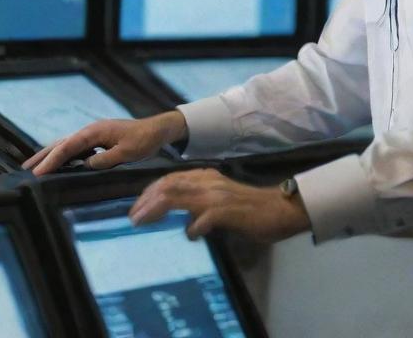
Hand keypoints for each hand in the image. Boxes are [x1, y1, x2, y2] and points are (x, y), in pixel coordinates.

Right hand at [23, 110, 187, 175]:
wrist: (157, 129)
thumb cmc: (144, 140)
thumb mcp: (126, 153)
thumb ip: (104, 160)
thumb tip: (84, 166)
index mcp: (95, 131)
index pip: (68, 147)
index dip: (51, 160)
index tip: (37, 172)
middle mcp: (91, 130)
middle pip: (62, 143)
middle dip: (43, 156)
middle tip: (25, 169)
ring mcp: (94, 134)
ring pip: (67, 145)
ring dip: (51, 155)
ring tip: (35, 167)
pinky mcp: (98, 140)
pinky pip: (76, 148)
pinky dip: (64, 156)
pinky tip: (58, 165)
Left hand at [129, 168, 309, 244]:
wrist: (279, 209)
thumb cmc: (251, 210)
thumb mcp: (221, 203)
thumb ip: (202, 207)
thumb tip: (186, 223)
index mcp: (207, 178)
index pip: (171, 179)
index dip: (150, 193)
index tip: (137, 208)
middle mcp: (209, 182)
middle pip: (169, 185)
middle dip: (146, 200)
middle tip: (133, 217)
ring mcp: (218, 196)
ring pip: (179, 195)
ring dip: (157, 209)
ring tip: (142, 222)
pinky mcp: (228, 211)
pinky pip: (203, 218)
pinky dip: (193, 227)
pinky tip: (191, 235)